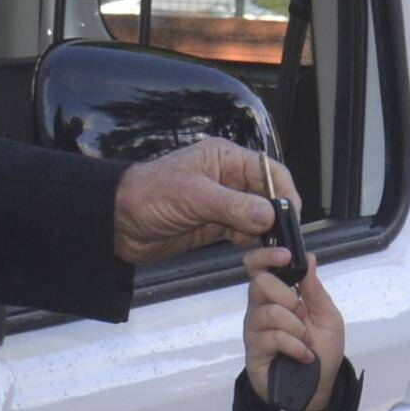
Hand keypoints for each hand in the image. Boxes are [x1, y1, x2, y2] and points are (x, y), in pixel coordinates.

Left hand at [113, 137, 287, 263]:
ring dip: (264, 234)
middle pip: (268, 196)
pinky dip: (250, 244)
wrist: (118, 222)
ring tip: (268, 251)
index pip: (269, 171)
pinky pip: (244, 234)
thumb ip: (234, 206)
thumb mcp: (195, 197)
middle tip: (282, 240)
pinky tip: (248, 252)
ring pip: (258, 218)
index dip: (285, 192)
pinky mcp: (215, 226)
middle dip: (277, 217)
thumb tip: (269, 215)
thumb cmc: (149, 196)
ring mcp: (223, 204)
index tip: (291, 216)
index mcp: (225, 158)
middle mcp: (228, 178)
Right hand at [244, 229, 347, 401]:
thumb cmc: (323, 350)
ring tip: (306, 341)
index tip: (284, 256)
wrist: (318, 388)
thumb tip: (308, 259)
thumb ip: (316, 290)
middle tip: (301, 314)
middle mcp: (261, 308)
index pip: (258, 267)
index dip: (265, 256)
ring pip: (268, 312)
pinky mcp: (254, 351)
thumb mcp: (328, 317)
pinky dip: (295, 346)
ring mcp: (255, 330)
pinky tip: (303, 355)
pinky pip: (272, 338)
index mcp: (278, 295)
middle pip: (259, 283)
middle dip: (288, 297)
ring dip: (295, 327)